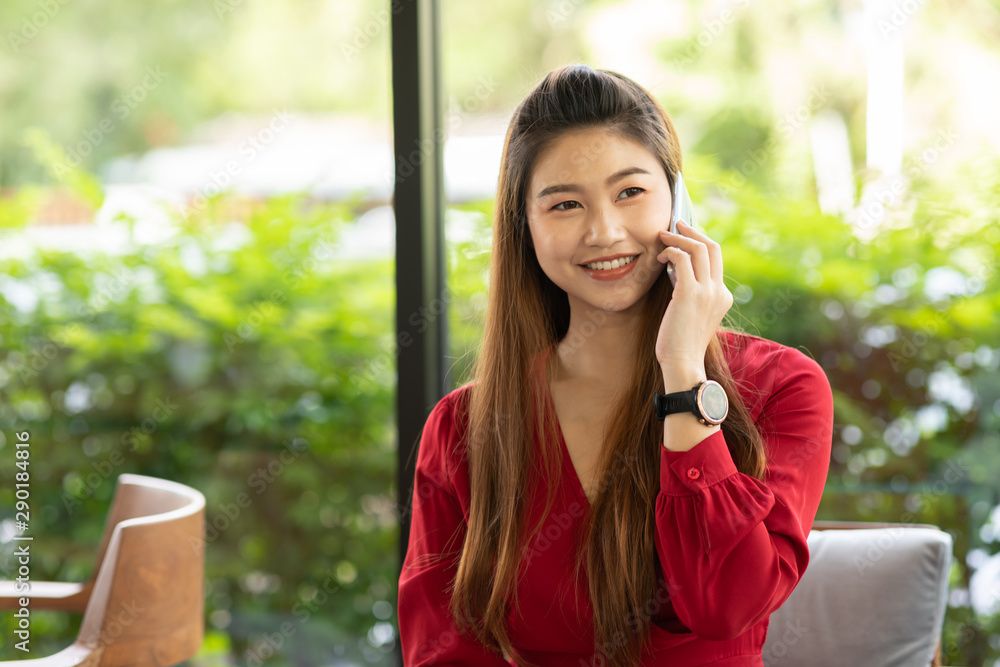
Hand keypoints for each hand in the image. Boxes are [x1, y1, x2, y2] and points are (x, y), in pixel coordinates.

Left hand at [654, 220, 733, 369]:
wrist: (683, 363)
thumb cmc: (681, 344)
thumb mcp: (693, 315)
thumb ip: (691, 294)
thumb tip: (676, 274)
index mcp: (722, 296)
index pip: (716, 258)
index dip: (700, 242)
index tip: (684, 236)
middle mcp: (719, 291)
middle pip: (712, 247)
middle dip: (692, 232)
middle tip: (675, 224)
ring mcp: (707, 291)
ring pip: (698, 248)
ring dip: (678, 238)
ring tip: (661, 236)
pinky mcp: (690, 293)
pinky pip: (681, 259)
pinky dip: (670, 251)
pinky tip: (659, 258)